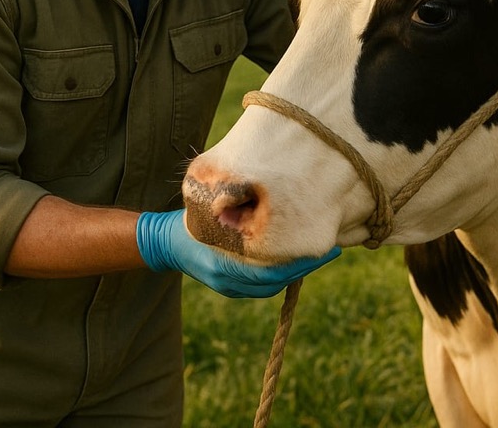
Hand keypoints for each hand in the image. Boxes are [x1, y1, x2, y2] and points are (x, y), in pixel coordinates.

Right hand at [136, 210, 340, 297]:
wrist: (165, 242)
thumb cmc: (193, 218)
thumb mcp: (216, 211)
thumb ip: (242, 215)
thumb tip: (282, 209)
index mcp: (224, 263)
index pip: (272, 269)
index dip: (301, 260)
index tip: (326, 247)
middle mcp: (226, 280)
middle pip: (276, 281)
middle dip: (305, 266)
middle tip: (332, 250)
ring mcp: (227, 287)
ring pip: (271, 286)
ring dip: (296, 272)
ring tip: (318, 255)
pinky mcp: (229, 289)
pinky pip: (261, 287)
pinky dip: (281, 276)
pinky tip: (296, 262)